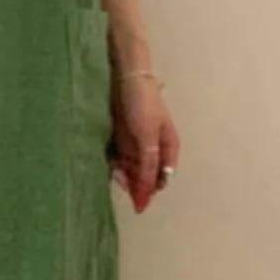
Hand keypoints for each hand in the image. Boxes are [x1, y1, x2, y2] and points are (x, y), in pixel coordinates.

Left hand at [109, 77, 179, 213]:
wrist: (126, 78)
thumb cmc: (143, 104)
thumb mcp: (148, 137)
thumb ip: (149, 164)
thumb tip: (151, 190)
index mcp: (168, 149)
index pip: (161, 179)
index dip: (149, 191)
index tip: (136, 200)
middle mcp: (155, 150)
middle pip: (146, 177)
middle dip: (135, 183)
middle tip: (120, 178)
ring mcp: (138, 145)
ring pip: (132, 171)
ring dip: (124, 175)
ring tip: (114, 170)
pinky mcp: (124, 140)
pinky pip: (120, 160)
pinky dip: (116, 165)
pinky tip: (110, 164)